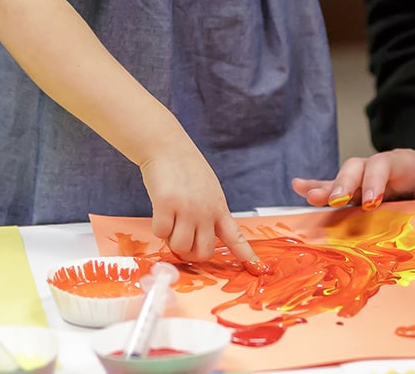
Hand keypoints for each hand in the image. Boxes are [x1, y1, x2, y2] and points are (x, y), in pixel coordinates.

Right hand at [139, 144, 263, 269]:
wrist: (169, 147)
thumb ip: (209, 214)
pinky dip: (158, 228)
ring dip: (171, 240)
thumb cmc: (187, 169)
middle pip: (203, 253)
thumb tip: (199, 238)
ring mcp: (187, 209)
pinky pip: (161, 233)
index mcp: (219, 208)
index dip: (246, 254)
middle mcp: (206, 211)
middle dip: (190, 253)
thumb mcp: (210, 191)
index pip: (235, 237)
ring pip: (180, 247)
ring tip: (171, 221)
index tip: (256, 267)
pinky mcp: (167, 205)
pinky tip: (161, 211)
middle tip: (182, 239)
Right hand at [291, 149, 414, 208]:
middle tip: (336, 201)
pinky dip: (317, 188)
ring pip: (343, 179)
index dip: (375, 179)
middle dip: (345, 182)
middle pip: (358, 167)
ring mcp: (368, 180)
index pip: (385, 164)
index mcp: (405, 162)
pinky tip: (298, 189)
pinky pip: (337, 190)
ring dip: (326, 187)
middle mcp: (381, 168)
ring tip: (308, 195)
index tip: (371, 201)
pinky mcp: (360, 193)